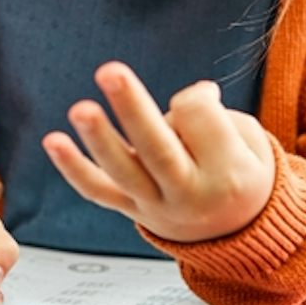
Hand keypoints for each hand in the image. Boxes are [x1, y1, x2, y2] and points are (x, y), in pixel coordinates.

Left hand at [43, 62, 276, 243]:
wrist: (239, 233)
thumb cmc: (243, 173)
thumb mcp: (252, 145)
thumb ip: (219, 120)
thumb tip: (191, 98)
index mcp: (228, 175)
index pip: (199, 118)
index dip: (198, 96)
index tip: (205, 98)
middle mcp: (191, 195)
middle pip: (158, 148)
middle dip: (133, 108)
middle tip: (110, 70)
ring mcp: (158, 207)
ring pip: (124, 172)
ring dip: (99, 139)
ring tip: (80, 109)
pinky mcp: (132, 210)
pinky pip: (99, 191)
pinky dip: (74, 168)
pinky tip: (52, 140)